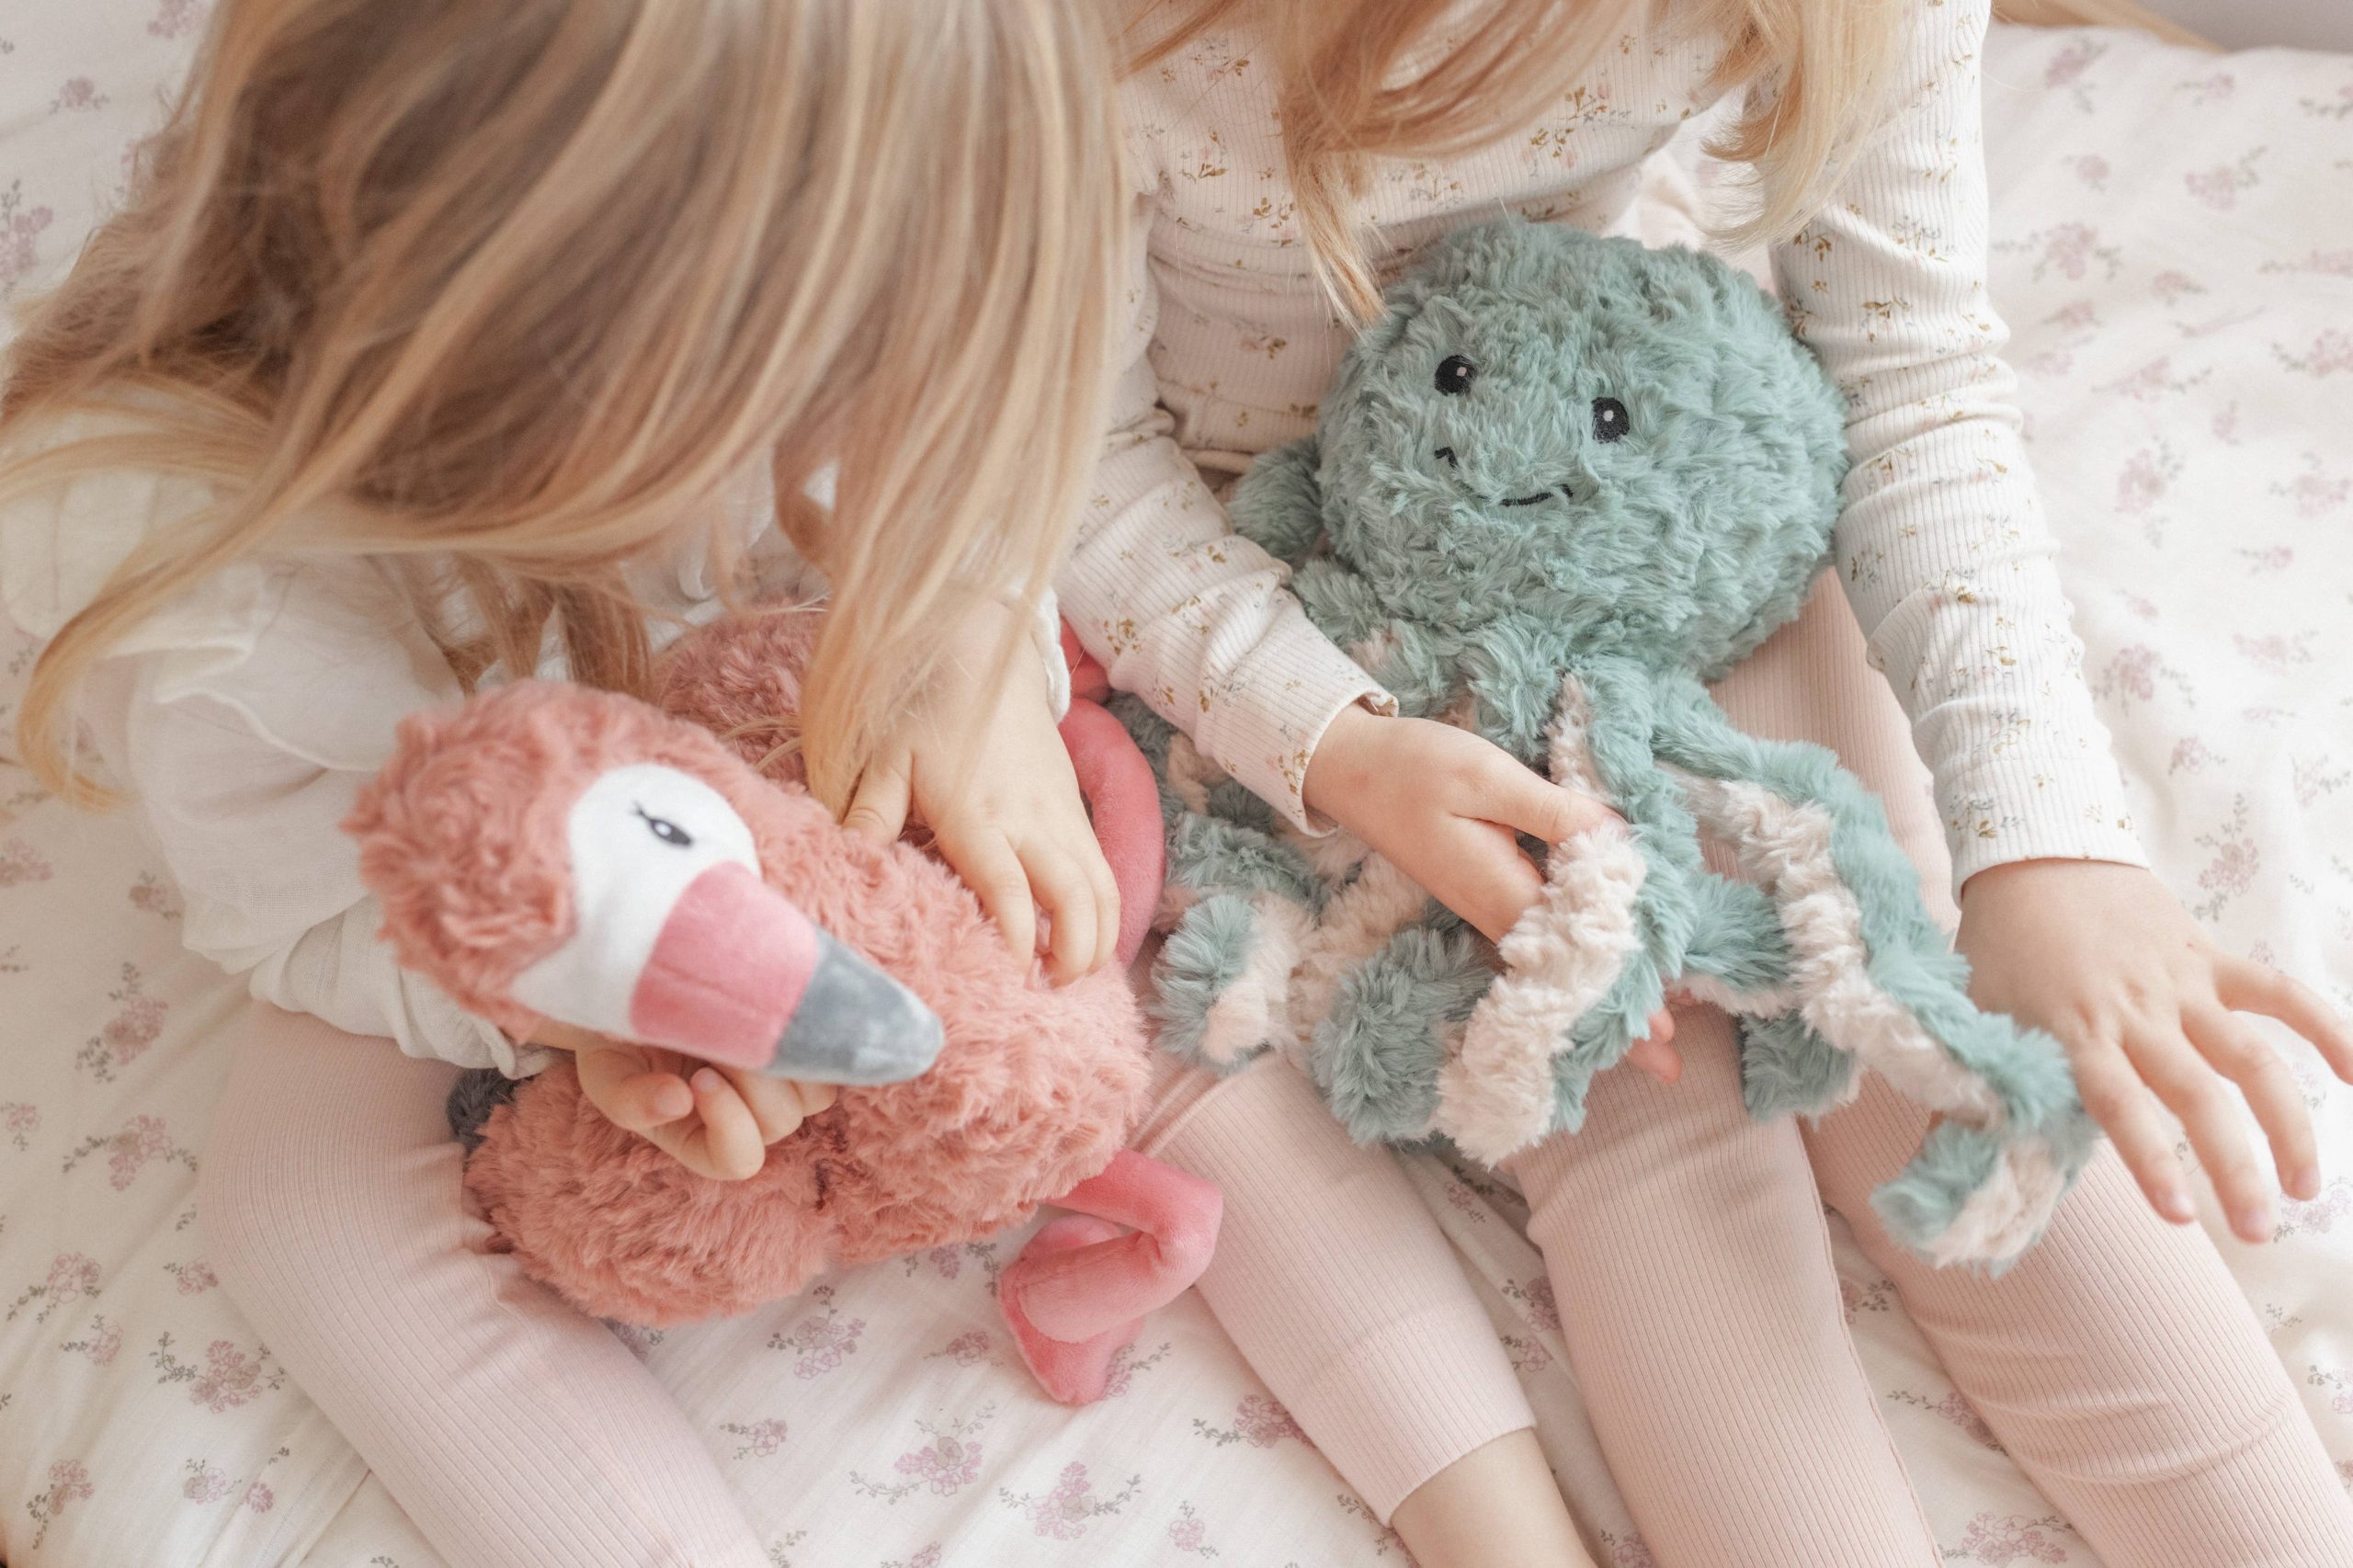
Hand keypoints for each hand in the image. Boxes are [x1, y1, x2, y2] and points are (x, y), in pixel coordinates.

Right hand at [531, 1021, 835, 1180]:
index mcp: (701, 1139)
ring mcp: (782, 1084)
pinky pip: (834, 1054)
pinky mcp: (806, 1047)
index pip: (738, 1160)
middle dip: (752, 1076)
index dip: (729, 1123)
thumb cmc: (618, 1037)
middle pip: (779, 1121)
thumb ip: (629, 1100)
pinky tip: (774, 1004)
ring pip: (815, 1093)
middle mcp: (748, 1118)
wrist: (640, 982)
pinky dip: (811, 1032)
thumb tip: (677, 1103)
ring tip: (746, 1016)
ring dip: (785, 1055)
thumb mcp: (606, 1070)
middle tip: (718, 1032)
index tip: (700, 1077)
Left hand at [842, 596, 1117, 985]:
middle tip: (1049, 992)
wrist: (984, 650)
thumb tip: (848, 863)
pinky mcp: (1074, 807)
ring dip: (1098, 936)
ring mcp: (1062, 813)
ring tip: (1072, 974)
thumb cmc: (927, 707)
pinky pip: (1103, 869)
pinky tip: (1082, 938)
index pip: (1011, 887)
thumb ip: (869, 813)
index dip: (1021, 938)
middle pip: (1078, 896)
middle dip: (1075, 952)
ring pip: (1103, 886)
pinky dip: (1103, 910)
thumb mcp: (885, 756)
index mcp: (980, 811)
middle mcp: (1031, 818)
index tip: (1015, 977)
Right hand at [1303, 704, 1677, 1078]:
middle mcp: (1494, 912)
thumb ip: (1555, 812)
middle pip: (1566, 975)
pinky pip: (1538, 940)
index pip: (1577, 950)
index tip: (1667, 1029)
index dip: (1626, 984)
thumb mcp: (1487, 776)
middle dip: (1614, 1018)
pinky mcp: (1482, 892)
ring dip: (1598, 994)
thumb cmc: (1414, 767)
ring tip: (1648, 1034)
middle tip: (1669, 1066)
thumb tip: (1619, 840)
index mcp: (1500, 891)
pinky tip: (1595, 969)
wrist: (1349, 769)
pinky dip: (1573, 959)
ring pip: (1553, 964)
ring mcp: (1486, 906)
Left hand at [1957, 860, 2352, 1241]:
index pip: (2118, 1104)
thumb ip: (1974, 1095)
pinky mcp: (2211, 958)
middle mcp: (2136, 1013)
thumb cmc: (2001, 949)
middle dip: (2234, 1166)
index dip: (2150, 1159)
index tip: (2180, 1216)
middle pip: (2198, 1094)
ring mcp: (2182, 984)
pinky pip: (2279, 993)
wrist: (2034, 855)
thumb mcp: (1973, 1021)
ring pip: (2251, 1057)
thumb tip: (1951, 1177)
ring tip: (2305, 1186)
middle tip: (2259, 1231)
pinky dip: (2326, 1027)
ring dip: (2288, 1123)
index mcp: (2074, 1032)